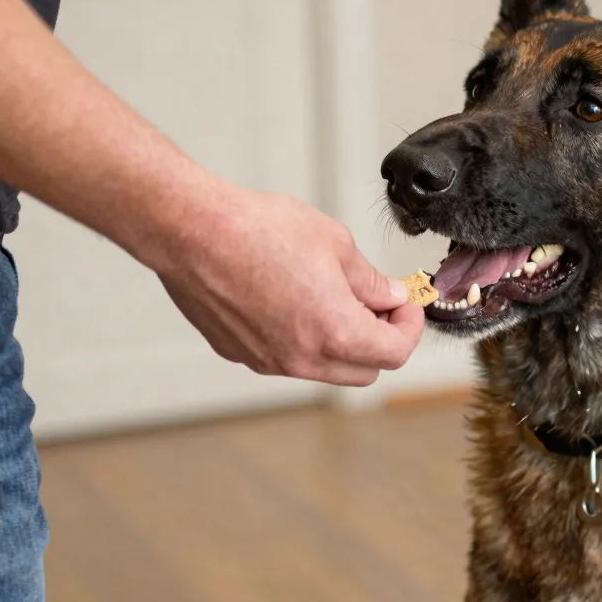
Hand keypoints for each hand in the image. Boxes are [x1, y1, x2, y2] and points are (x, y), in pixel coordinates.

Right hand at [157, 186, 423, 386]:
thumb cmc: (259, 230)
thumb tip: (390, 297)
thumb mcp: (335, 243)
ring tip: (331, 297)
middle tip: (375, 303)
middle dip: (379, 341)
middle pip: (364, 372)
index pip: (394, 354)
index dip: (408, 327)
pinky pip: (286, 358)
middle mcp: (303, 358)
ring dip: (340, 343)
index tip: (405, 305)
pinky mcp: (241, 354)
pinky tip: (290, 300)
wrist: (193, 232)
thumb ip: (370, 280)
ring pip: (325, 369)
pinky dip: (302, 340)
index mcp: (335, 331)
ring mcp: (269, 361)